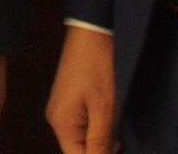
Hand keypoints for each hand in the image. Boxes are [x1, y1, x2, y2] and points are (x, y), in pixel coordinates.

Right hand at [46, 26, 119, 153]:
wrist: (89, 35)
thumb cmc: (97, 69)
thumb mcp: (103, 108)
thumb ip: (100, 141)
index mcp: (62, 124)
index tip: (116, 150)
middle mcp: (56, 121)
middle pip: (77, 151)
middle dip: (99, 152)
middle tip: (121, 146)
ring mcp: (60, 113)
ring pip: (80, 142)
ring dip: (99, 145)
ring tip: (119, 140)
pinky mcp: (67, 106)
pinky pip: (80, 130)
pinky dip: (95, 134)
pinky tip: (110, 130)